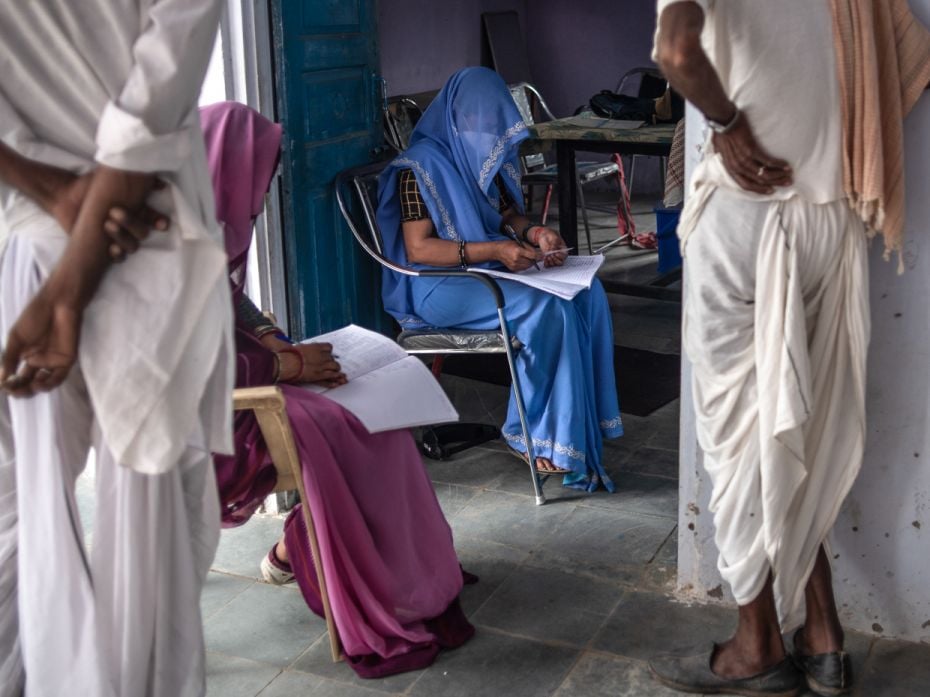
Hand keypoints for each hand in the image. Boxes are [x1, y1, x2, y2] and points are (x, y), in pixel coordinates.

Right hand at [0, 281, 81, 396]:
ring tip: (25, 388)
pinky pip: (58, 377)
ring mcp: (53, 361)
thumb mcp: (16, 338)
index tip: (3, 386)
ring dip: (34, 390)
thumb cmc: (35, 316)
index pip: (17, 376)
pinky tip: (37, 382)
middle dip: (21, 390)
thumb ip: (9, 358)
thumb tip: (1, 378)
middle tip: (13, 392)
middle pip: (30, 382)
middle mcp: (39, 361)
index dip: (11, 384)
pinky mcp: (67, 360)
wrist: (57, 305)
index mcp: (25, 355)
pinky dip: (48, 383)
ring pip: (44, 383)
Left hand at [38, 165, 168, 256]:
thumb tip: (158, 182)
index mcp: (135, 211)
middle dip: (132, 224)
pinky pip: (118, 258)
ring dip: (123, 238)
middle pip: (142, 233)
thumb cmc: (88, 185)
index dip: (158, 221)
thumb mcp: (110, 177)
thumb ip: (131, 175)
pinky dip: (117, 255)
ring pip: (132, 246)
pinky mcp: (105, 249)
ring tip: (106, 225)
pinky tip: (111, 249)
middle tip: (114, 212)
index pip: (153, 219)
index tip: (161, 223)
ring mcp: (118, 239)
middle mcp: (129, 227)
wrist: (65, 197)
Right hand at [278, 343, 346, 386]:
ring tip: (337, 374)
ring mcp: (322, 365)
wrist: (288, 363)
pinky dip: (335, 379)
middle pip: (332, 358)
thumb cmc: (290, 355)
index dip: (328, 352)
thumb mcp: (299, 348)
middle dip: (332, 362)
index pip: (329, 347)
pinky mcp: (320, 375)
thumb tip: (305, 350)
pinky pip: (331, 376)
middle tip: (330, 365)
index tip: (327, 354)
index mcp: (316, 347)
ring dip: (336, 370)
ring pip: (335, 366)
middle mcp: (321, 355)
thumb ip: (306, 349)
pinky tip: (337, 382)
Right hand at [496, 240, 541, 270]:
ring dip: (530, 262)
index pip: (532, 256)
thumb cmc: (508, 245)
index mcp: (518, 251)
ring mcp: (514, 265)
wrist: (498, 251)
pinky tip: (523, 260)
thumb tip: (538, 252)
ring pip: (528, 266)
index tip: (543, 256)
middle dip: (535, 259)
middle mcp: (516, 259)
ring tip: (527, 257)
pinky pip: (523, 268)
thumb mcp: (519, 243)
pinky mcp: (513, 269)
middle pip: (531, 262)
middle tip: (536, 256)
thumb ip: (529, 248)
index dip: (539, 256)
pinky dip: (525, 265)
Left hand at [533, 227, 567, 266]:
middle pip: (560, 262)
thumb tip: (553, 249)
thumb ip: (554, 244)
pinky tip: (544, 258)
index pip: (565, 256)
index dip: (560, 256)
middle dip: (555, 260)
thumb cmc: (551, 236)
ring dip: (550, 261)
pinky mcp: (548, 259)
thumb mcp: (554, 237)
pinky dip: (546, 263)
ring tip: (547, 256)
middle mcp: (559, 255)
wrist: (544, 236)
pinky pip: (548, 265)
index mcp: (563, 250)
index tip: (555, 253)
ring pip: (554, 264)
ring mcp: (553, 258)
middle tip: (551, 255)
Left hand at [712, 113, 792, 194]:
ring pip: (764, 174)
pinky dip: (778, 165)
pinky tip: (786, 166)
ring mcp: (744, 159)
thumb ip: (728, 159)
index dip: (759, 190)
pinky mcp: (751, 150)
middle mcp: (737, 167)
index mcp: (730, 168)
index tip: (770, 190)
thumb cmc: (722, 133)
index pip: (746, 185)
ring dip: (779, 176)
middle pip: (758, 181)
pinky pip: (767, 161)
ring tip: (789, 175)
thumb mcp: (721, 151)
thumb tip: (732, 161)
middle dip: (774, 183)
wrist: (722, 120)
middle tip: (786, 183)